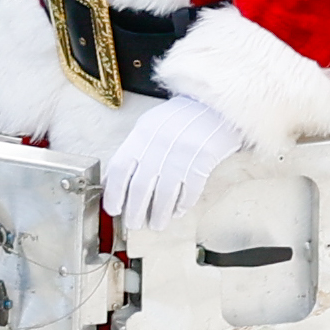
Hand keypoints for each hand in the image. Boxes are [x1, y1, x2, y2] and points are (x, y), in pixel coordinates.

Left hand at [99, 90, 245, 229]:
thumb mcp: (151, 126)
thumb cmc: (180, 118)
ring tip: (156, 224)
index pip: (120, 168)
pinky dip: (182, 204)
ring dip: (158, 214)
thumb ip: (133, 151)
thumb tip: (113, 182)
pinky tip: (178, 211)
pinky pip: (189, 190)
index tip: (113, 209)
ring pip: (164, 193)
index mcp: (142, 133)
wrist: (216, 105)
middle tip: (133, 224)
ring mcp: (182, 152)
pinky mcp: (204, 159)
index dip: (114, 192)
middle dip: (134, 210)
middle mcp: (159, 143)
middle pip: (140, 186)